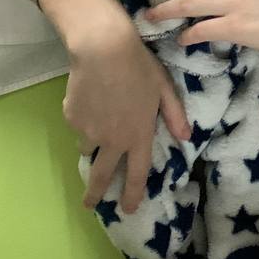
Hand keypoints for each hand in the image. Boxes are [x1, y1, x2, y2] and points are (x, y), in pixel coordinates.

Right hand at [63, 10, 189, 212]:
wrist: (103, 49)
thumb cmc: (139, 66)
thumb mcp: (164, 88)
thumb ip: (174, 114)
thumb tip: (186, 137)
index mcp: (139, 136)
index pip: (137, 174)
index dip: (133, 195)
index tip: (128, 210)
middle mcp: (113, 141)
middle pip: (102, 176)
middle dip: (95, 194)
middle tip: (89, 204)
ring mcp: (89, 131)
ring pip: (87, 146)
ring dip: (91, 142)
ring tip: (98, 119)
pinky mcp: (72, 118)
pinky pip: (77, 124)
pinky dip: (82, 117)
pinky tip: (89, 96)